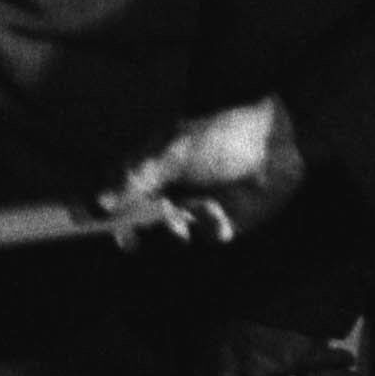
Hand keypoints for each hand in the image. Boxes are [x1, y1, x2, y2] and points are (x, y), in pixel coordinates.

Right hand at [106, 97, 307, 244]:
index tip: (114, 233)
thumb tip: (100, 205)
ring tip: (207, 209)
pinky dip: (212, 230)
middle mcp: (169, 187)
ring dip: (185, 225)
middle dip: (146, 228)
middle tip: (144, 237)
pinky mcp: (224, 220)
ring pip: (176, 230)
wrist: (275, 141)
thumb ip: (136, 182)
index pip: (119, 194)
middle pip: (142, 218)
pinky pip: (208, 237)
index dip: (111, 215)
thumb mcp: (172, 156)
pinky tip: (222, 218)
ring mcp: (196, 204)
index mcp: (150, 167)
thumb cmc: (218, 138)